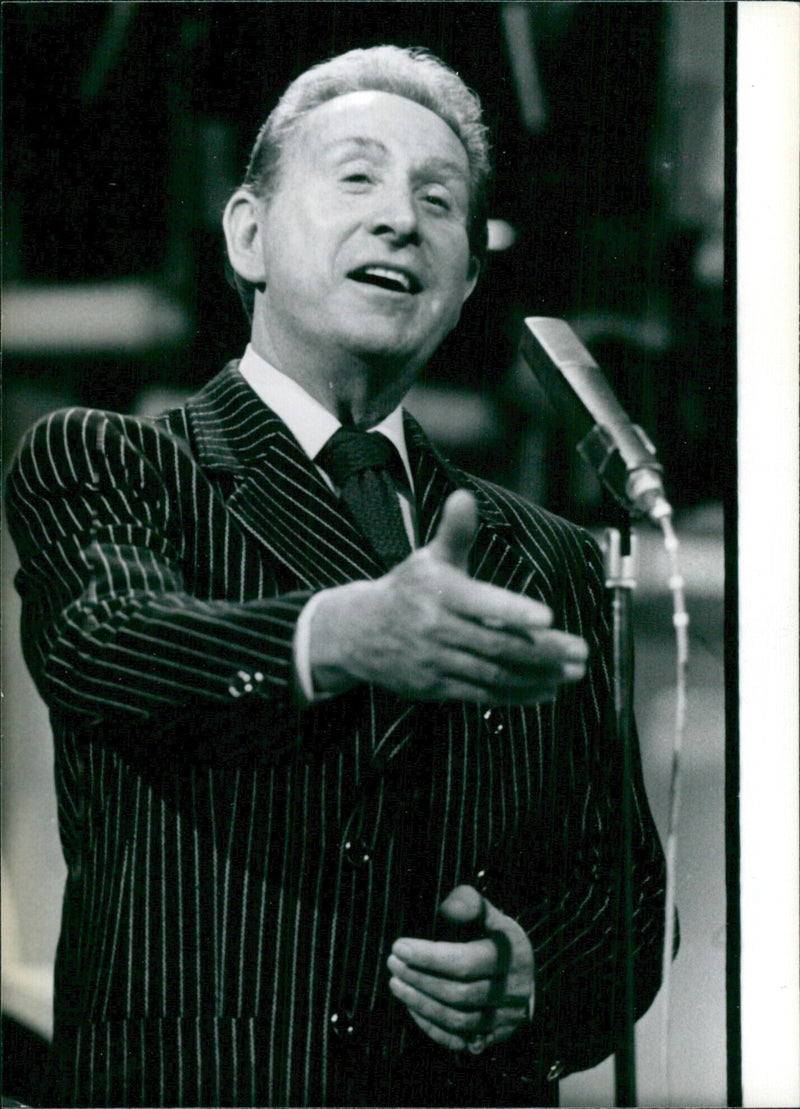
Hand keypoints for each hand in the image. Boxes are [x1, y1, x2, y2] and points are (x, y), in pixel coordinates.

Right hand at [309, 490, 587, 701]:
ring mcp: (435, 661)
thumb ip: (455, 532)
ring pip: (493, 674)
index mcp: (438, 592)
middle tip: (580, 652)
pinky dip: (516, 696)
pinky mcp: (435, 688)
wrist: (355, 633)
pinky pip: (481, 695)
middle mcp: (435, 628)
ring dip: (537, 676)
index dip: (513, 611)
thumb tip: (464, 497)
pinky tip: (545, 691)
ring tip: (572, 673)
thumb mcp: (428, 558)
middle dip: (543, 651)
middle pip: (496, 644)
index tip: (548, 617)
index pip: (480, 603)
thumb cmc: (406, 589)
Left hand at [387, 884, 534, 1051]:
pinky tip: (411, 1007)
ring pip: (458, 1020)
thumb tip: (447, 907)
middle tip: (393, 963)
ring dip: (421, 1003)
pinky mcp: (494, 1038)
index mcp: (513, 956)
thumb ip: (471, 904)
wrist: (524, 975)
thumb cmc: (500, 939)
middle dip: (420, 978)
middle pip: (460, 993)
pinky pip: (459, 1041)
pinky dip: (431, 1027)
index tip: (399, 946)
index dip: (430, 957)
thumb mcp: (492, 915)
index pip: (468, 961)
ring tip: (395, 983)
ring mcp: (506, 1020)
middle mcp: (514, 992)